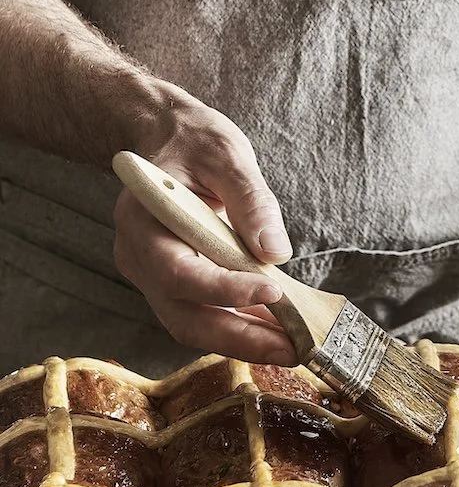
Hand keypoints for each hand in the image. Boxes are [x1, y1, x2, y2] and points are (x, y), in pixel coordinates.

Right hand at [113, 89, 296, 364]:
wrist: (168, 138)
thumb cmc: (195, 141)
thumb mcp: (227, 155)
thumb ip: (251, 201)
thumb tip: (275, 251)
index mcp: (142, 221)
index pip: (179, 272)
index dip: (226, 291)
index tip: (274, 294)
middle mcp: (137, 257)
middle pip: (183, 316)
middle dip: (240, 338)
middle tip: (293, 347)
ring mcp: (149, 276)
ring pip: (191, 325)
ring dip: (242, 341)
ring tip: (291, 345)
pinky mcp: (169, 283)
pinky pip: (199, 314)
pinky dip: (237, 326)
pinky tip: (275, 328)